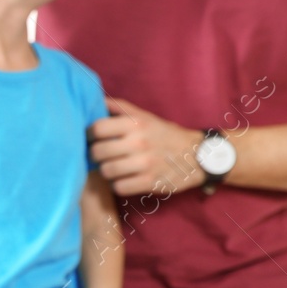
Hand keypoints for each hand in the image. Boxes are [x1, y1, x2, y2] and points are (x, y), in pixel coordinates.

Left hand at [89, 97, 205, 197]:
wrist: (198, 155)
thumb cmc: (164, 134)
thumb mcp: (145, 116)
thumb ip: (119, 109)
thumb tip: (93, 99)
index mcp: (136, 123)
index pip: (97, 128)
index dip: (89, 134)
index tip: (91, 138)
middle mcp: (140, 142)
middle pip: (98, 151)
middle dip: (95, 155)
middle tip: (100, 155)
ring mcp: (145, 164)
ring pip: (106, 171)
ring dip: (106, 170)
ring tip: (112, 167)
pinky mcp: (150, 183)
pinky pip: (119, 187)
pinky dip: (118, 185)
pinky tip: (124, 179)